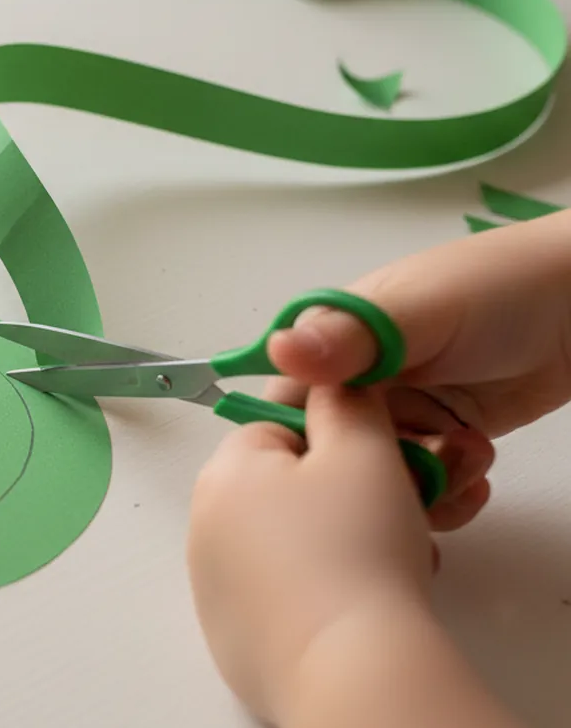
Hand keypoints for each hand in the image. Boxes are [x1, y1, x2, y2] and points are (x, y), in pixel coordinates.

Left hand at [187, 387, 433, 723]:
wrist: (352, 668)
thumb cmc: (357, 548)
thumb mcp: (362, 449)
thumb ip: (344, 401)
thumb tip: (329, 379)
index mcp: (224, 470)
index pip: (277, 426)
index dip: (336, 438)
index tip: (377, 461)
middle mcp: (204, 524)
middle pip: (284, 486)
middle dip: (344, 494)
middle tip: (396, 514)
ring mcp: (214, 585)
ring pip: (290, 542)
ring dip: (341, 542)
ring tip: (395, 561)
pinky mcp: (234, 636)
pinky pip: (284, 594)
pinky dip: (323, 590)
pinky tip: (366, 602)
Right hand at [266, 209, 570, 530]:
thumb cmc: (500, 289)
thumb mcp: (421, 309)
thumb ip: (353, 335)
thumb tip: (280, 350)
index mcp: (335, 341)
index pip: (286, 405)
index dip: (300, 445)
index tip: (333, 473)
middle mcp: (359, 381)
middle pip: (331, 455)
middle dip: (369, 477)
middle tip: (416, 475)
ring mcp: (402, 412)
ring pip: (378, 478)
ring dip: (418, 486)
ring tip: (465, 465)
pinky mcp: (441, 439)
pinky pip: (422, 484)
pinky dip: (446, 493)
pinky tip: (477, 476)